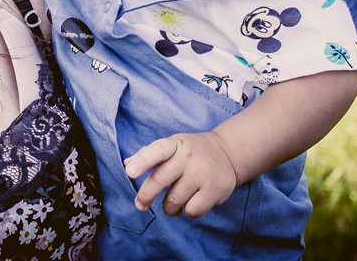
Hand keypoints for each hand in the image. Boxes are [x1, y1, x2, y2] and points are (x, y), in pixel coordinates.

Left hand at [123, 131, 238, 217]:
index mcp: (175, 144)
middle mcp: (188, 157)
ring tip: (172, 203)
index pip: (157, 150)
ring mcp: (202, 174)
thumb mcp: (173, 145)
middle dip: (146, 195)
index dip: (142, 161)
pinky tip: (190, 203)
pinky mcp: (215, 190)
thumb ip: (149, 154)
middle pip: (160, 179)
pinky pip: (192, 211)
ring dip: (168, 208)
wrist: (228, 152)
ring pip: (173, 200)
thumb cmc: (192, 151)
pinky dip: (187, 212)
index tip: (130, 172)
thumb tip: (127, 164)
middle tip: (141, 204)